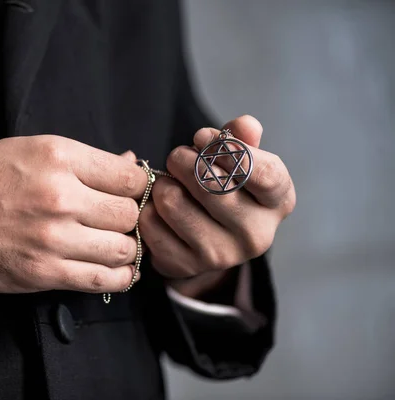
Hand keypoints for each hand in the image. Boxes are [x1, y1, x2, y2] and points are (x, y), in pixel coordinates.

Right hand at [0, 135, 147, 293]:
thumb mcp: (26, 150)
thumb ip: (82, 159)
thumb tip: (128, 162)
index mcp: (58, 156)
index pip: (129, 175)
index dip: (138, 186)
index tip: (130, 193)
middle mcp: (61, 195)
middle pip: (130, 213)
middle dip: (130, 218)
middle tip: (117, 221)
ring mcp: (53, 237)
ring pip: (124, 247)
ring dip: (126, 248)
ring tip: (113, 244)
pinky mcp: (43, 273)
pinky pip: (103, 280)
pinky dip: (119, 277)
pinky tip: (116, 271)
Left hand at [139, 115, 294, 295]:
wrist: (209, 241)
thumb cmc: (227, 188)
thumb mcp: (240, 162)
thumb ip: (242, 138)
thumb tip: (246, 125)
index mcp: (278, 202)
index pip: (263, 173)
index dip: (226, 148)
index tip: (201, 136)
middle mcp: (256, 235)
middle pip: (210, 184)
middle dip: (183, 160)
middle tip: (178, 157)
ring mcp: (221, 255)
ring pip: (172, 201)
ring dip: (163, 184)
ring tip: (170, 183)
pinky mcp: (186, 266)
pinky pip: (151, 223)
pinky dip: (148, 207)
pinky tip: (159, 207)